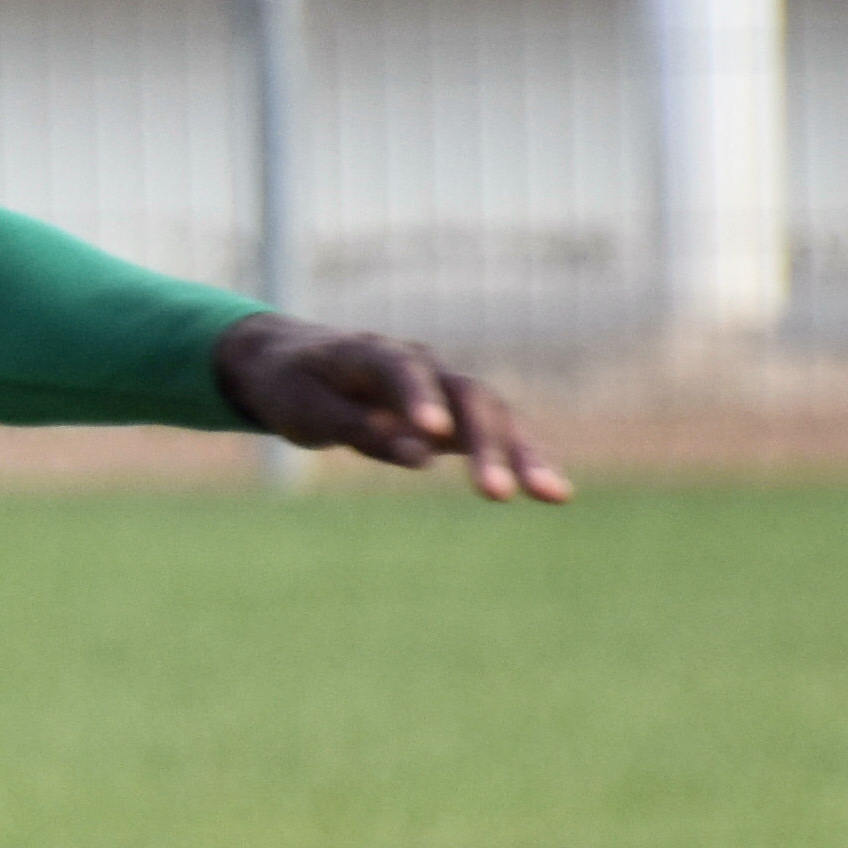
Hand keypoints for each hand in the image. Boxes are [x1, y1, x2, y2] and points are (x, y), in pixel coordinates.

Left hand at [213, 315, 569, 502]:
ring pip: (495, 414)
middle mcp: (421, 364)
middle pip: (466, 396)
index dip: (419, 398)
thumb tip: (420, 455)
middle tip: (499, 493)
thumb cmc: (294, 386)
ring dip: (523, 453)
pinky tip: (553, 492)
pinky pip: (498, 432)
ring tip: (553, 494)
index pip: (400, 370)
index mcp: (371, 353)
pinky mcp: (457, 413)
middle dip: (486, 444)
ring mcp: (446, 386)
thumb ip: (356, 426)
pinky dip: (523, 457)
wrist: (295, 362)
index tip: (433, 434)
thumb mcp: (302, 410)